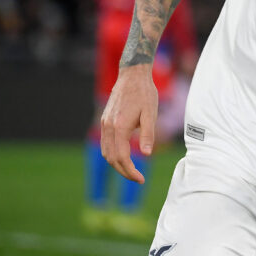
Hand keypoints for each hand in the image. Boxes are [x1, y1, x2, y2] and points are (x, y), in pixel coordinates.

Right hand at [100, 64, 157, 182]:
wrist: (132, 75)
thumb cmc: (145, 93)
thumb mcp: (151, 113)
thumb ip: (148, 134)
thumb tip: (146, 154)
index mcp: (120, 127)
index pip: (122, 157)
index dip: (130, 171)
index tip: (141, 179)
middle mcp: (108, 127)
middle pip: (111, 158)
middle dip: (124, 171)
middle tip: (138, 178)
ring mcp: (104, 123)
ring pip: (105, 152)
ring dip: (117, 164)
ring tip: (131, 170)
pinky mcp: (104, 120)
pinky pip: (105, 143)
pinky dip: (112, 154)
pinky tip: (123, 156)